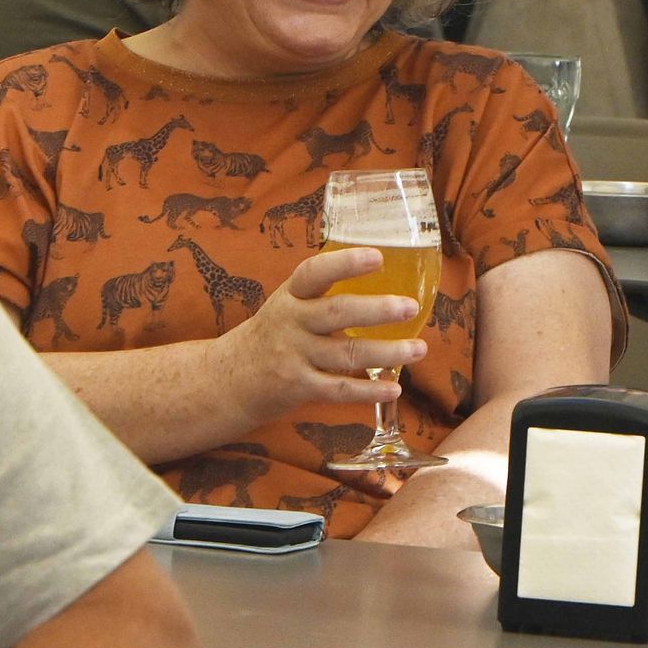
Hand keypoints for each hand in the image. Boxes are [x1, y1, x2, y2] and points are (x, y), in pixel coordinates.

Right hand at [206, 247, 416, 427]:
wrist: (228, 379)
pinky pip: (338, 389)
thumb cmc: (274, 334)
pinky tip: (394, 388)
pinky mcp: (298, 387)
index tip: (377, 256)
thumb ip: (324, 293)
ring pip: (346, 354)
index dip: (345, 264)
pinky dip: (368, 390)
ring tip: (419, 348)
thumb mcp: (289, 304)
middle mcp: (291, 323)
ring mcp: (294, 356)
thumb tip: (387, 275)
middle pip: (337, 312)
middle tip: (410, 306)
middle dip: (377, 310)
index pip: (314, 272)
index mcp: (291, 296)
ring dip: (387, 352)